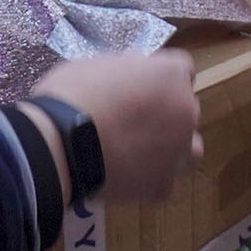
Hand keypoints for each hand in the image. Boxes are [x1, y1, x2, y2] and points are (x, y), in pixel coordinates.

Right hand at [31, 50, 202, 203]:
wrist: (61, 146)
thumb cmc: (74, 95)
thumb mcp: (98, 64)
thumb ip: (127, 70)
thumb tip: (132, 76)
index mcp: (172, 74)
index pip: (182, 70)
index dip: (159, 77)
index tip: (140, 84)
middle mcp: (186, 110)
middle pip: (185, 108)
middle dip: (165, 111)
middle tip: (133, 118)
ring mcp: (178, 151)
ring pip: (189, 147)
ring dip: (173, 146)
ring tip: (141, 150)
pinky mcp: (163, 185)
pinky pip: (163, 179)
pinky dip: (149, 177)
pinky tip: (125, 174)